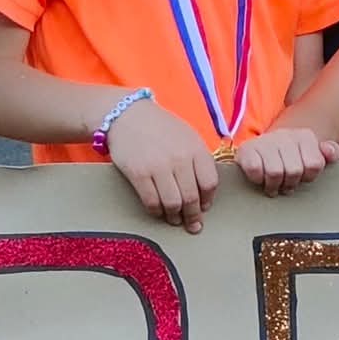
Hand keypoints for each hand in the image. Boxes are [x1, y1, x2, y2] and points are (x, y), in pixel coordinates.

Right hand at [107, 99, 220, 232]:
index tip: (204, 207)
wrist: (128, 115)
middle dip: (193, 215)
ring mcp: (159, 167)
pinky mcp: (139, 174)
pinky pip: (152, 202)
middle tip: (192, 225)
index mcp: (195, 148)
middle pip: (192, 197)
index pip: (210, 183)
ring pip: (173, 203)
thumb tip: (205, 188)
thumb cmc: (160, 127)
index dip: (208, 200)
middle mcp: (180, 158)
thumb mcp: (187, 135)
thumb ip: (198, 158)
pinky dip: (156, 212)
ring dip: (175, 217)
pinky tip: (158, 212)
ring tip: (174, 220)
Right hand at [235, 128, 338, 195]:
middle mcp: (285, 135)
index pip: (314, 165)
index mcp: (305, 136)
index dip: (308, 177)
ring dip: (273, 185)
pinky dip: (257, 179)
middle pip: (294, 171)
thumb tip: (330, 151)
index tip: (301, 177)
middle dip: (290, 184)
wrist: (262, 150)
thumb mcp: (314, 155)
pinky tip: (259, 178)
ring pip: (275, 172)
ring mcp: (265, 141)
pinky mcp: (247, 150)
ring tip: (273, 186)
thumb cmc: (292, 158)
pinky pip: (255, 170)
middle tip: (285, 185)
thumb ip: (330, 153)